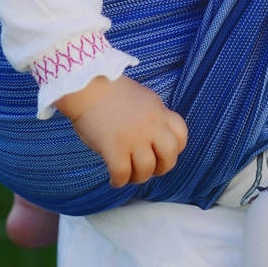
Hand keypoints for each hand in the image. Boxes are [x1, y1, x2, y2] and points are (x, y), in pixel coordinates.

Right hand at [55, 76, 188, 187]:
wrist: (86, 84)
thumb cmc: (108, 90)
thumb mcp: (141, 98)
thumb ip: (150, 116)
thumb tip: (151, 138)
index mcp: (158, 111)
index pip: (181, 134)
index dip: (176, 148)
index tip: (162, 152)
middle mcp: (150, 125)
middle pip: (170, 154)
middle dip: (162, 167)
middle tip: (148, 169)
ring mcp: (133, 137)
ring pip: (146, 169)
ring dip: (138, 177)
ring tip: (128, 175)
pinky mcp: (114, 147)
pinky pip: (122, 174)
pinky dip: (119, 182)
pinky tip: (114, 180)